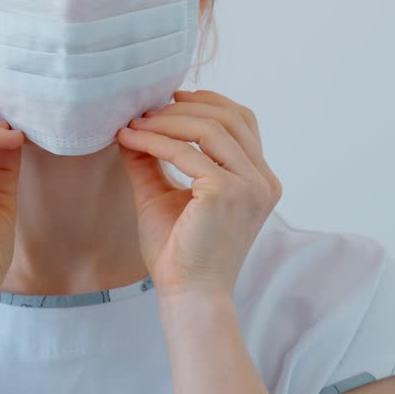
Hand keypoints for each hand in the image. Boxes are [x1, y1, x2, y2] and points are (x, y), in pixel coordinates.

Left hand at [116, 90, 281, 299]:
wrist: (188, 294)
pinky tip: (131, 141)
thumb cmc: (180, 252)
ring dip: (166, 121)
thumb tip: (131, 127)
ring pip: (210, 128)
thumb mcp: (165, 195)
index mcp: (259, 180)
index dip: (207, 102)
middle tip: (145, 110)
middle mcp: (263, 181)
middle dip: (182, 108)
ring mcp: (249, 186)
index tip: (170, 99)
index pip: (242, 121)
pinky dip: (156, 141)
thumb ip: (154, 160)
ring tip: (135, 124)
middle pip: (229, 117)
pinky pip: (187, 153)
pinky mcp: (226, 193)